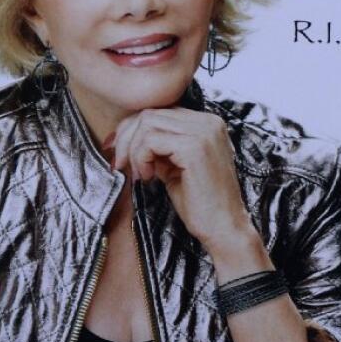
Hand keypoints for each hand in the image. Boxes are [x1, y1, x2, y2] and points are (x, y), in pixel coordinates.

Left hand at [110, 109, 263, 263]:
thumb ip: (156, 148)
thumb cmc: (199, 204)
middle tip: (120, 164)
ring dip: (133, 151)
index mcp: (206, 123)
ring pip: (147, 124)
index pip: (158, 112)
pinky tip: (148, 177)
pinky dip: (141, 158)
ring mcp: (204, 132)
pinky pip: (150, 140)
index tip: (117, 152)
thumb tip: (123, 136)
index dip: (131, 129)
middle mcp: (208, 121)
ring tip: (140, 175)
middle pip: (149, 113)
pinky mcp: (195, 147)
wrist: (224, 229)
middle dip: (126, 138)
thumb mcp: (172, 167)